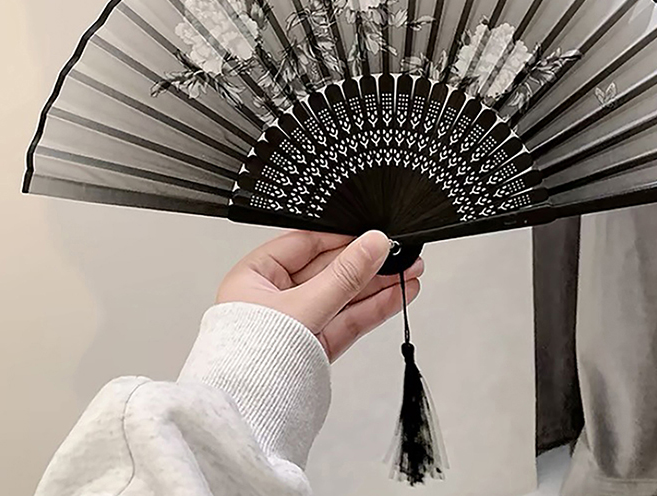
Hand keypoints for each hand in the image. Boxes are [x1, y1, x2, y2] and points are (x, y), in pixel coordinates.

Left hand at [216, 230, 422, 362]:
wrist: (247, 422)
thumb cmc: (247, 364)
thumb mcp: (303, 306)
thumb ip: (344, 275)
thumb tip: (373, 244)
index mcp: (254, 277)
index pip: (304, 245)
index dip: (341, 237)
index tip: (372, 234)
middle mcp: (273, 298)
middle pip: (328, 270)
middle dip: (367, 263)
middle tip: (399, 252)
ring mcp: (295, 324)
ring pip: (342, 296)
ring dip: (377, 285)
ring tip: (409, 272)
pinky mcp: (313, 349)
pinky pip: (346, 320)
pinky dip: (372, 308)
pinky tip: (396, 294)